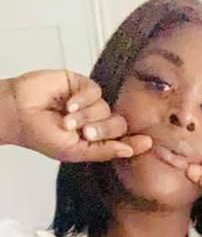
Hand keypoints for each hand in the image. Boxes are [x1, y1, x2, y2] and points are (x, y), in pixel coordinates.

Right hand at [4, 70, 151, 161]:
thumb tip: (128, 150)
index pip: (122, 141)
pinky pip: (95, 91)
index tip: (148, 142)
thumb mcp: (74, 151)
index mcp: (96, 140)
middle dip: (102, 129)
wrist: (18, 114)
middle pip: (117, 124)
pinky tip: (68, 105)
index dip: (135, 142)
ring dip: (86, 116)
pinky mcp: (81, 84)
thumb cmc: (41, 135)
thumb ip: (102, 151)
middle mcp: (96, 121)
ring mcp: (89, 102)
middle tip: (83, 133)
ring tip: (66, 120)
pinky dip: (82, 100)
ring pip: (105, 108)